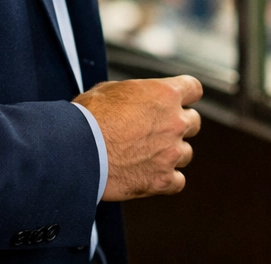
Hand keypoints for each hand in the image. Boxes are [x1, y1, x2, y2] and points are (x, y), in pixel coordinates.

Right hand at [74, 75, 202, 199]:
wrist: (76, 151)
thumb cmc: (88, 118)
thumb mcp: (111, 90)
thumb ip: (135, 94)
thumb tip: (134, 99)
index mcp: (165, 94)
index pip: (193, 89)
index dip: (186, 95)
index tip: (180, 101)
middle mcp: (175, 122)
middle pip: (194, 122)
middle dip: (178, 125)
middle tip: (157, 130)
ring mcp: (171, 152)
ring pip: (186, 153)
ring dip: (172, 153)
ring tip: (148, 155)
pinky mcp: (162, 180)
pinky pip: (178, 181)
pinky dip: (167, 180)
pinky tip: (152, 175)